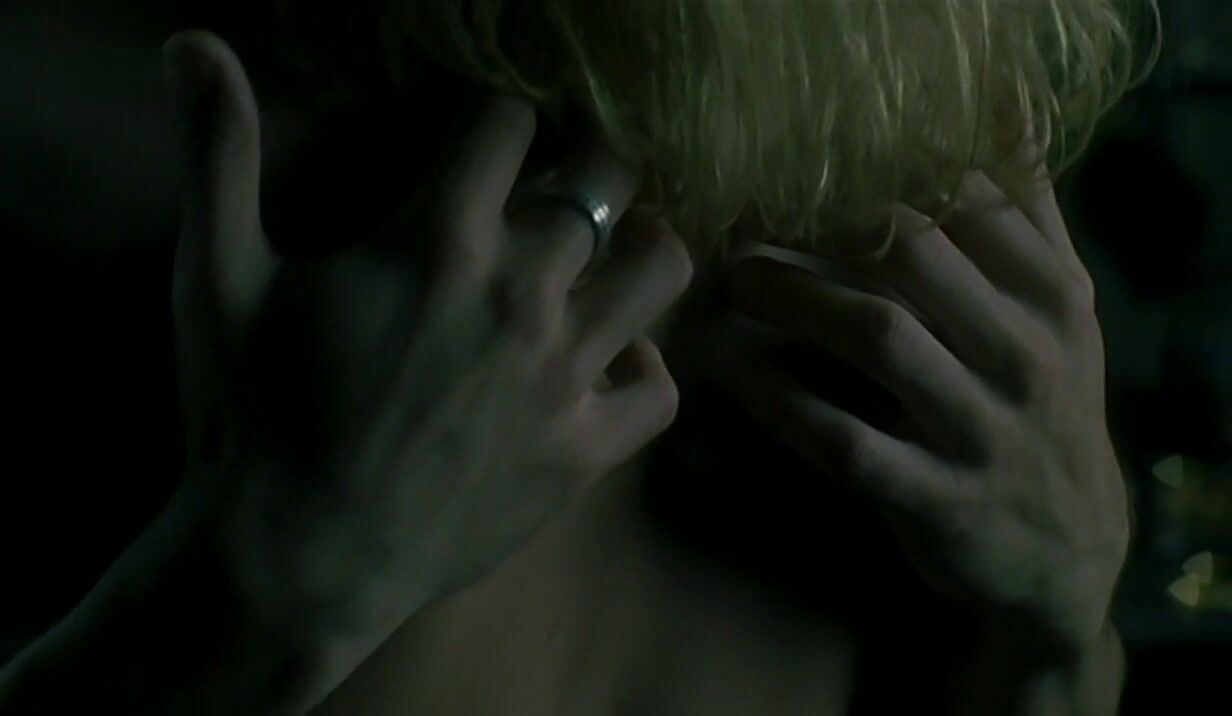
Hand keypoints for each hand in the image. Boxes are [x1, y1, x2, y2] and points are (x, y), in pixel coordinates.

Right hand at [164, 30, 689, 656]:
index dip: (499, 118)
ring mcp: (564, 376)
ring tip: (609, 251)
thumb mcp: (216, 277)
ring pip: (659, 268)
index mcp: (440, 239)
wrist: (291, 560)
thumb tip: (191, 42)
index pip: (507, 123)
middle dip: (583, 162)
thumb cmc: (250, 416)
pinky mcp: (584, 453)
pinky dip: (645, 370)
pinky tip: (610, 364)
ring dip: (640, 244)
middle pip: (602, 177)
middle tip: (560, 180)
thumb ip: (217, 154)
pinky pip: (660, 393)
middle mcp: (523, 293)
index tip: (488, 137)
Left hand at [706, 165, 1126, 659]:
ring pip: (879, 337)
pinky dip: (785, 403)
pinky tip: (736, 371)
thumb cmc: (1044, 405)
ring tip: (736, 279)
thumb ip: (1028, 217)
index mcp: (1052, 294)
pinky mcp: (939, 501)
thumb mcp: (1058, 312)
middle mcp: (1025, 353)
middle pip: (910, 256)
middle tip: (749, 221)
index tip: (804, 169)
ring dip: (794, 297)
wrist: (1070, 551)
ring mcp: (983, 430)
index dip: (873, 175)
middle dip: (818, 227)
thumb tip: (1002, 108)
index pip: (960, 201)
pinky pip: (848, 443)